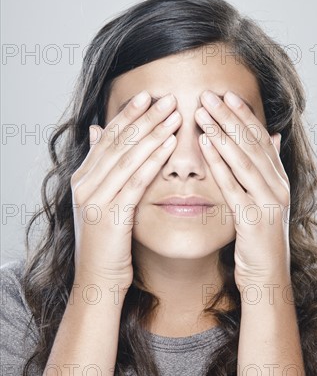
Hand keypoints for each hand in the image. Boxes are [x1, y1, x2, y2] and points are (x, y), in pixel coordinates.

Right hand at [70, 91, 181, 289]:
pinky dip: (153, 161)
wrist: (97, 280)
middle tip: (167, 97)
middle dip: (144, 117)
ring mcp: (95, 200)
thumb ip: (99, 166)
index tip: (147, 95)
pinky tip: (170, 145)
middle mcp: (85, 185)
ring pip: (127, 158)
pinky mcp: (110, 216)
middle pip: (118, 142)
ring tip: (174, 114)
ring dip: (153, 133)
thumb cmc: (106, 240)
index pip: (108, 137)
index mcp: (83, 178)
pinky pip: (135, 182)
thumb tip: (95, 130)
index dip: (128, 115)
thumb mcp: (99, 199)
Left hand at [195, 90, 290, 286]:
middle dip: (230, 116)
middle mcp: (277, 186)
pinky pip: (233, 184)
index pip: (261, 139)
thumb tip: (273, 137)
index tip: (227, 94)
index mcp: (278, 179)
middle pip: (252, 143)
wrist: (267, 277)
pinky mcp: (253, 218)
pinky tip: (204, 143)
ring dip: (222, 132)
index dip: (244, 115)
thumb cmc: (259, 238)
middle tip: (209, 95)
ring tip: (203, 111)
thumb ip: (268, 169)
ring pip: (244, 159)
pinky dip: (218, 161)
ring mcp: (268, 201)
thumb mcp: (266, 200)